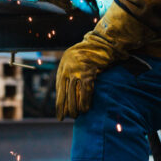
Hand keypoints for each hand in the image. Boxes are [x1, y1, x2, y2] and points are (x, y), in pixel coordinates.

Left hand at [54, 4, 155, 118]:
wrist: (101, 42)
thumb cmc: (90, 52)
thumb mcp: (74, 59)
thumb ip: (70, 71)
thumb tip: (67, 88)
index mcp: (63, 67)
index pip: (59, 89)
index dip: (59, 103)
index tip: (59, 114)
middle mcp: (68, 70)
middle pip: (64, 95)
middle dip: (65, 109)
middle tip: (67, 118)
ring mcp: (77, 72)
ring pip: (74, 96)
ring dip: (75, 108)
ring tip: (77, 116)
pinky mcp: (88, 73)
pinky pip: (85, 92)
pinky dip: (85, 102)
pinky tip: (86, 109)